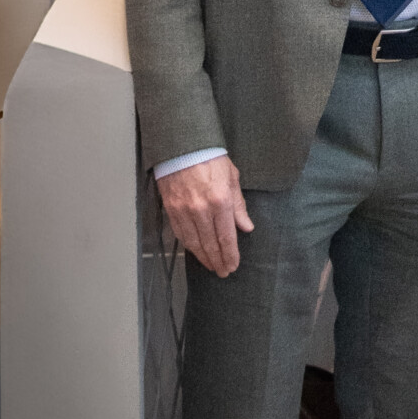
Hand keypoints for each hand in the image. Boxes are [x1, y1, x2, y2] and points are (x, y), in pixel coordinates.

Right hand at [157, 154, 252, 276]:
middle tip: (223, 271)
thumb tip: (246, 227)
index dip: (230, 254)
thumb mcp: (232, 178)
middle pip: (210, 244)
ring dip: (203, 257)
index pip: (226, 237)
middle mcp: (201, 209)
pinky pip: (180, 234)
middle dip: (218, 260)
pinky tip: (195, 251)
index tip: (233, 265)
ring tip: (211, 266)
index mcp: (220, 201)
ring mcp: (184, 211)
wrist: (183, 146)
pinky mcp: (171, 209)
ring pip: (194, 243)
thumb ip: (239, 205)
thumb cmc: (210, 158)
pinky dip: (189, 246)